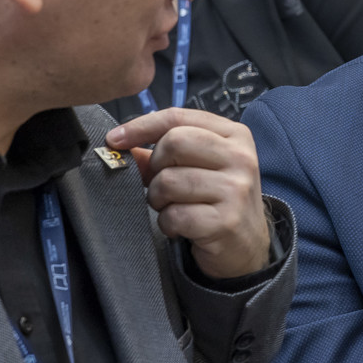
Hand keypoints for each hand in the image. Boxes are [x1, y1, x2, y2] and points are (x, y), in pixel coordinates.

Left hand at [107, 108, 271, 279]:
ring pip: (168, 181)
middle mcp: (240, 157)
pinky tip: (181, 227)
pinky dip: (168, 223)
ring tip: (173, 207)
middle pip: (173, 143)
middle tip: (163, 185)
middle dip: (155, 167)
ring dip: (159, 199)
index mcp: (234, 135)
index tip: (115, 139)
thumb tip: (123, 144)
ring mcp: (235, 189)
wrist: (247, 245)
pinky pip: (174, 215)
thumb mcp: (200, 167)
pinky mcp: (226, 221)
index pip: (179, 117)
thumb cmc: (218, 200)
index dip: (141, 126)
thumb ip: (165, 152)